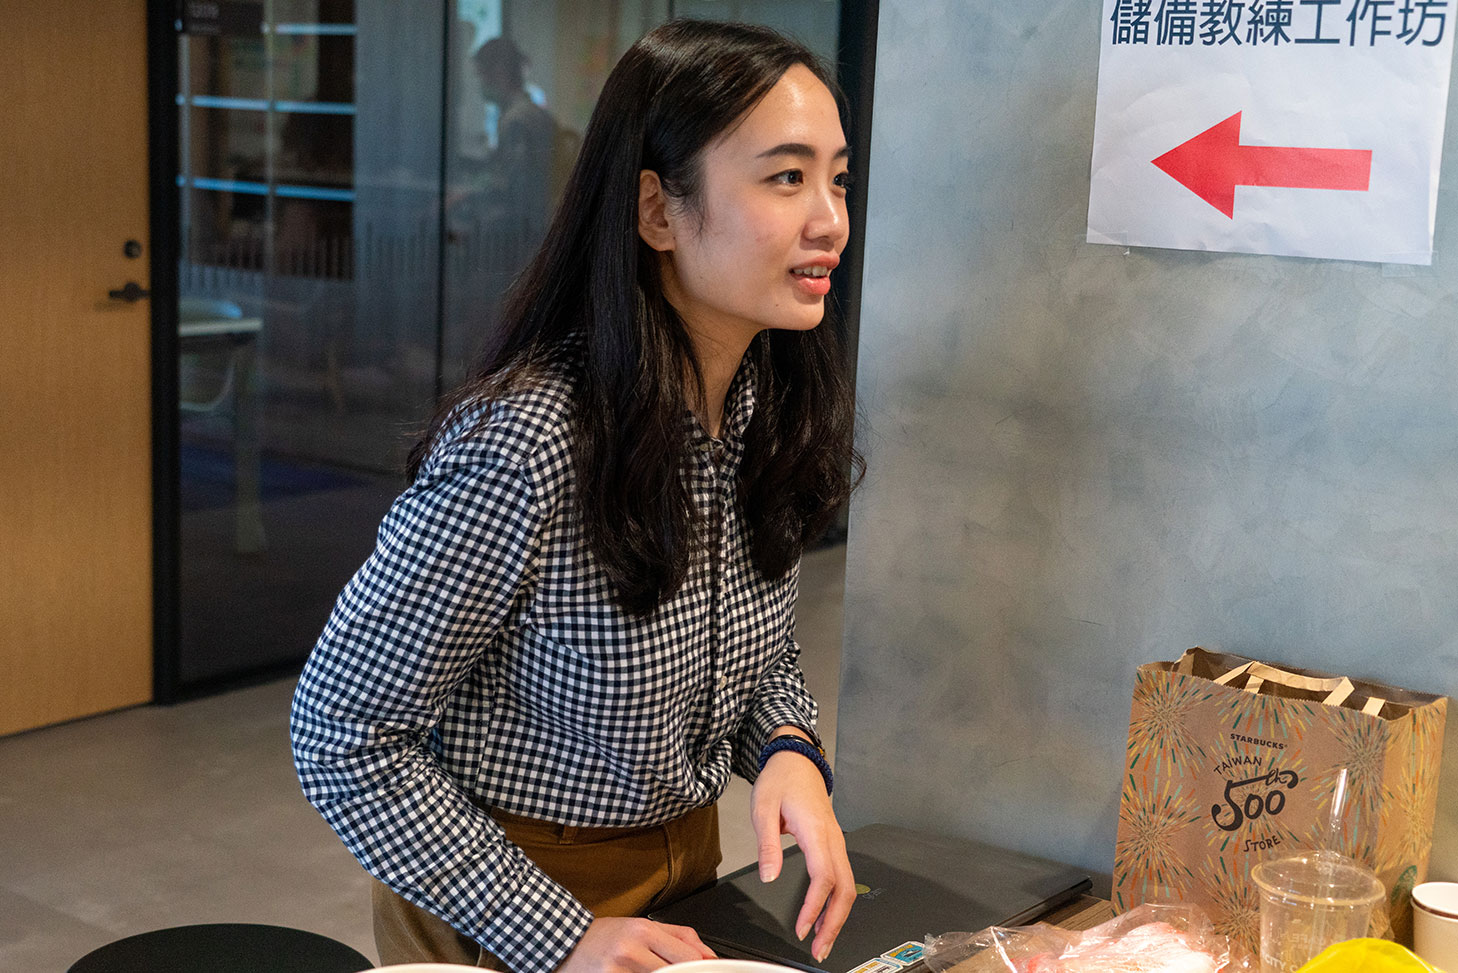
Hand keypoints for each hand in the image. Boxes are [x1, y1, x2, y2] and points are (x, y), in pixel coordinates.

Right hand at [556, 917, 715, 972]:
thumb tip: (709, 954)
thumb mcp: (642, 926)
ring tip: (651, 969)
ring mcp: (618, 972)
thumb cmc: (606, 936)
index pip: (687, 955)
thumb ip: (679, 937)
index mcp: (643, 931)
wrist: (565, 943)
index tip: (709, 970)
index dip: (702, 967)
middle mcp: (631, 951)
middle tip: (681, 971)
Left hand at [750, 745, 854, 963]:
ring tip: (821, 939)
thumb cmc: (780, 781)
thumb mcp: (763, 808)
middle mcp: (832, 838)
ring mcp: (836, 841)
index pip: (824, 877)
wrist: (796, 761)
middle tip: (819, 948)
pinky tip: (823, 915)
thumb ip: (767, 845)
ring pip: (847, 885)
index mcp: (816, 830)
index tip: (801, 928)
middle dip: (834, 922)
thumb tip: (770, 877)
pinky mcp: (833, 844)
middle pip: (845, 888)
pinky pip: (842, 877)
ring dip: (837, 915)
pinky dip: (836, 901)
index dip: (814, 907)